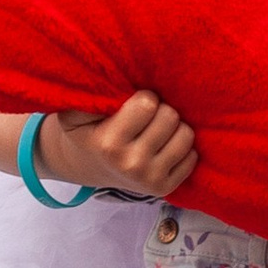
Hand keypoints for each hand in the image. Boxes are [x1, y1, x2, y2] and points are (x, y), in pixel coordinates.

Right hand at [40, 91, 198, 199]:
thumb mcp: (75, 114)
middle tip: (148, 117)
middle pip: (170, 117)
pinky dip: (181, 148)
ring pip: (186, 135)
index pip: (148, 104)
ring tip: (156, 130)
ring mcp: (150, 179)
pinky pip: (192, 157)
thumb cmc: (88, 132)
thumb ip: (87, 95)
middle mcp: (131, 164)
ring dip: (174, 128)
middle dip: (161, 111)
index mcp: (110, 143)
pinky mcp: (165, 188)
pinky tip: (163, 147)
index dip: (144, 98)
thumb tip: (103, 79)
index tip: (135, 104)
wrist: (89, 167)